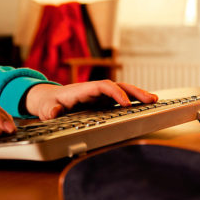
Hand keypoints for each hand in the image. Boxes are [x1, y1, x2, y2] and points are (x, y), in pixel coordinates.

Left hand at [24, 81, 157, 119]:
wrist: (48, 99)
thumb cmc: (48, 104)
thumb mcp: (45, 108)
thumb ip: (49, 111)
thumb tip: (52, 113)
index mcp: (83, 90)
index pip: (104, 86)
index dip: (116, 93)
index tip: (126, 103)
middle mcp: (95, 90)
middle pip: (118, 86)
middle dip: (135, 91)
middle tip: (151, 99)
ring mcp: (100, 96)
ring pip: (123, 91)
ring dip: (138, 95)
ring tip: (154, 101)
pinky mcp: (103, 102)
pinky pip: (121, 99)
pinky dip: (134, 101)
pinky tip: (145, 106)